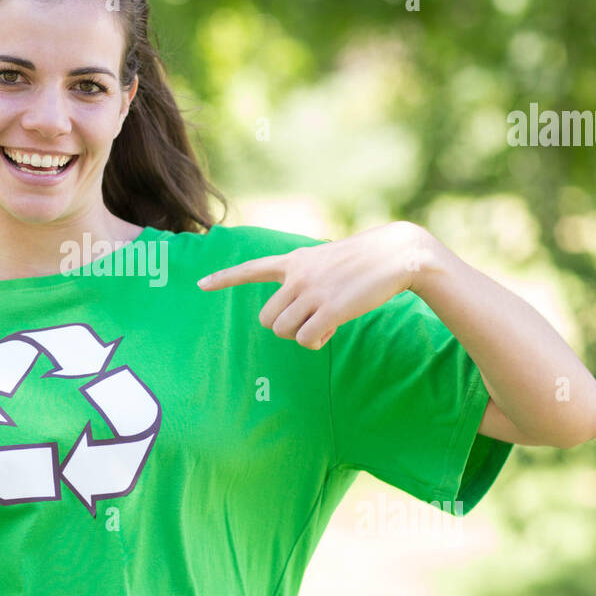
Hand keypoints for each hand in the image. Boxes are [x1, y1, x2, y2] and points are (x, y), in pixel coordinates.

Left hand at [196, 221, 433, 349]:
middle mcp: (296, 276)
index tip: (199, 284)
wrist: (396, 254)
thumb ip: (303, 278)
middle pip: (267, 319)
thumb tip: (296, 312)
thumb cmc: (363, 261)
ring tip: (323, 322)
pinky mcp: (329, 309)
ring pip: (284, 331)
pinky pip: (307, 339)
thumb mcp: (325, 259)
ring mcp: (311, 292)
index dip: (223, 278)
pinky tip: (332, 329)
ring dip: (302, 335)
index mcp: (294, 261)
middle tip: (309, 321)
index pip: (250, 269)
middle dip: (285, 327)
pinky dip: (317, 341)